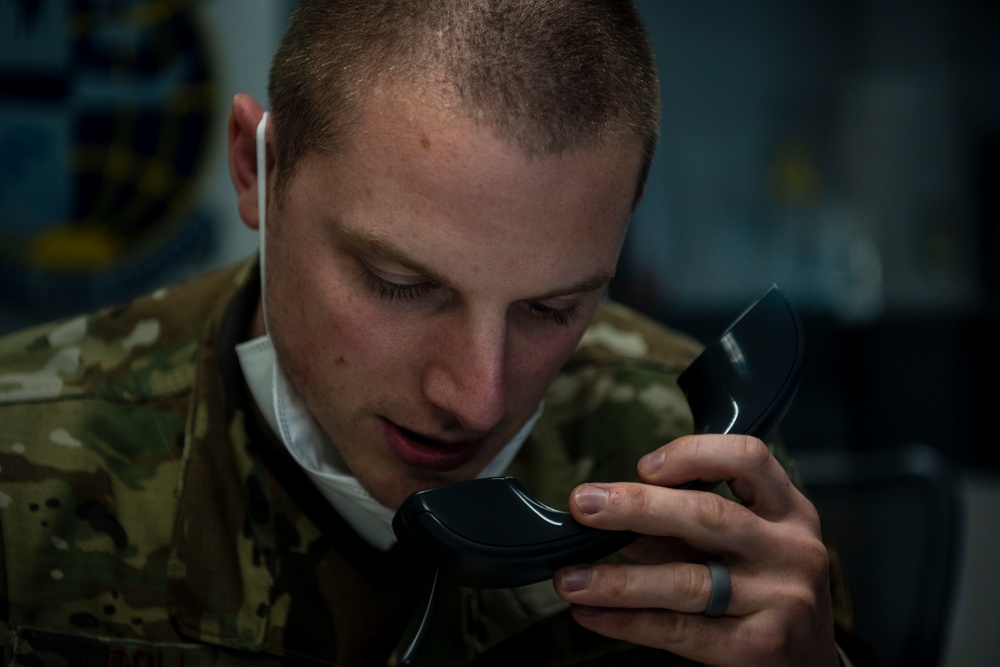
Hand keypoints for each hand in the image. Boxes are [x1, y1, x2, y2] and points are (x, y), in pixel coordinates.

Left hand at [552, 434, 837, 666]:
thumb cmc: (766, 590)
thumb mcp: (750, 544)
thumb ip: (693, 523)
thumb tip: (609, 508)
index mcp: (790, 511)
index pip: (749, 458)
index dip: (693, 454)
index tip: (643, 465)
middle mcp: (791, 550)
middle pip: (708, 516)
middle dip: (636, 507)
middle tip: (583, 505)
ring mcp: (780, 601)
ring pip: (687, 581)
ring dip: (617, 579)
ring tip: (568, 578)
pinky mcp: (759, 649)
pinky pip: (680, 631)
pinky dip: (627, 622)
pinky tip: (591, 614)